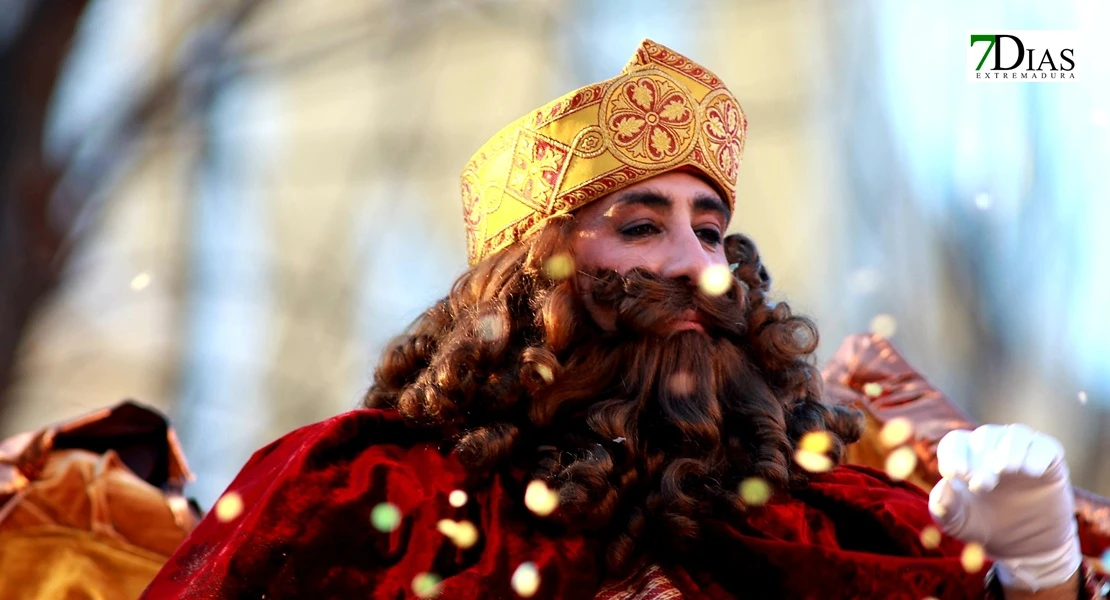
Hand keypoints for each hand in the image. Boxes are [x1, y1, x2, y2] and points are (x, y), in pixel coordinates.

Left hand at [929, 424, 1080, 591]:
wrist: (1025, 545)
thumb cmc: (983, 526)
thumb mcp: (958, 523)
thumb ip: (944, 507)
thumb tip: (943, 485)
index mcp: (966, 456)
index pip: (955, 442)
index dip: (953, 455)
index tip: (953, 475)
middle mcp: (994, 447)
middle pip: (985, 436)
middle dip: (980, 458)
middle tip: (981, 486)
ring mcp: (1023, 452)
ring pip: (1015, 434)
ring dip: (1008, 450)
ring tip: (1003, 470)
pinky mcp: (1050, 461)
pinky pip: (1044, 447)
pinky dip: (1036, 455)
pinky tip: (1030, 472)